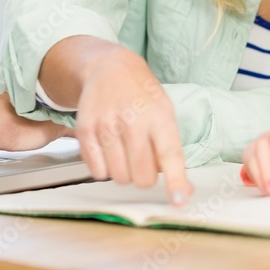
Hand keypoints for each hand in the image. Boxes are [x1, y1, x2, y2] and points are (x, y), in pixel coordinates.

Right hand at [72, 48, 191, 205]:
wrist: (109, 69)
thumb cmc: (142, 95)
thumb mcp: (166, 113)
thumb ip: (173, 150)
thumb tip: (183, 190)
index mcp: (159, 116)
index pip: (170, 155)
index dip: (175, 181)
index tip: (179, 200)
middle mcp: (133, 121)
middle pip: (142, 176)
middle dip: (145, 178)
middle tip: (143, 162)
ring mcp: (107, 126)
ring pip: (119, 177)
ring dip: (125, 173)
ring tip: (126, 152)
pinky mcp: (85, 131)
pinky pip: (97, 171)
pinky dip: (105, 169)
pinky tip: (110, 150)